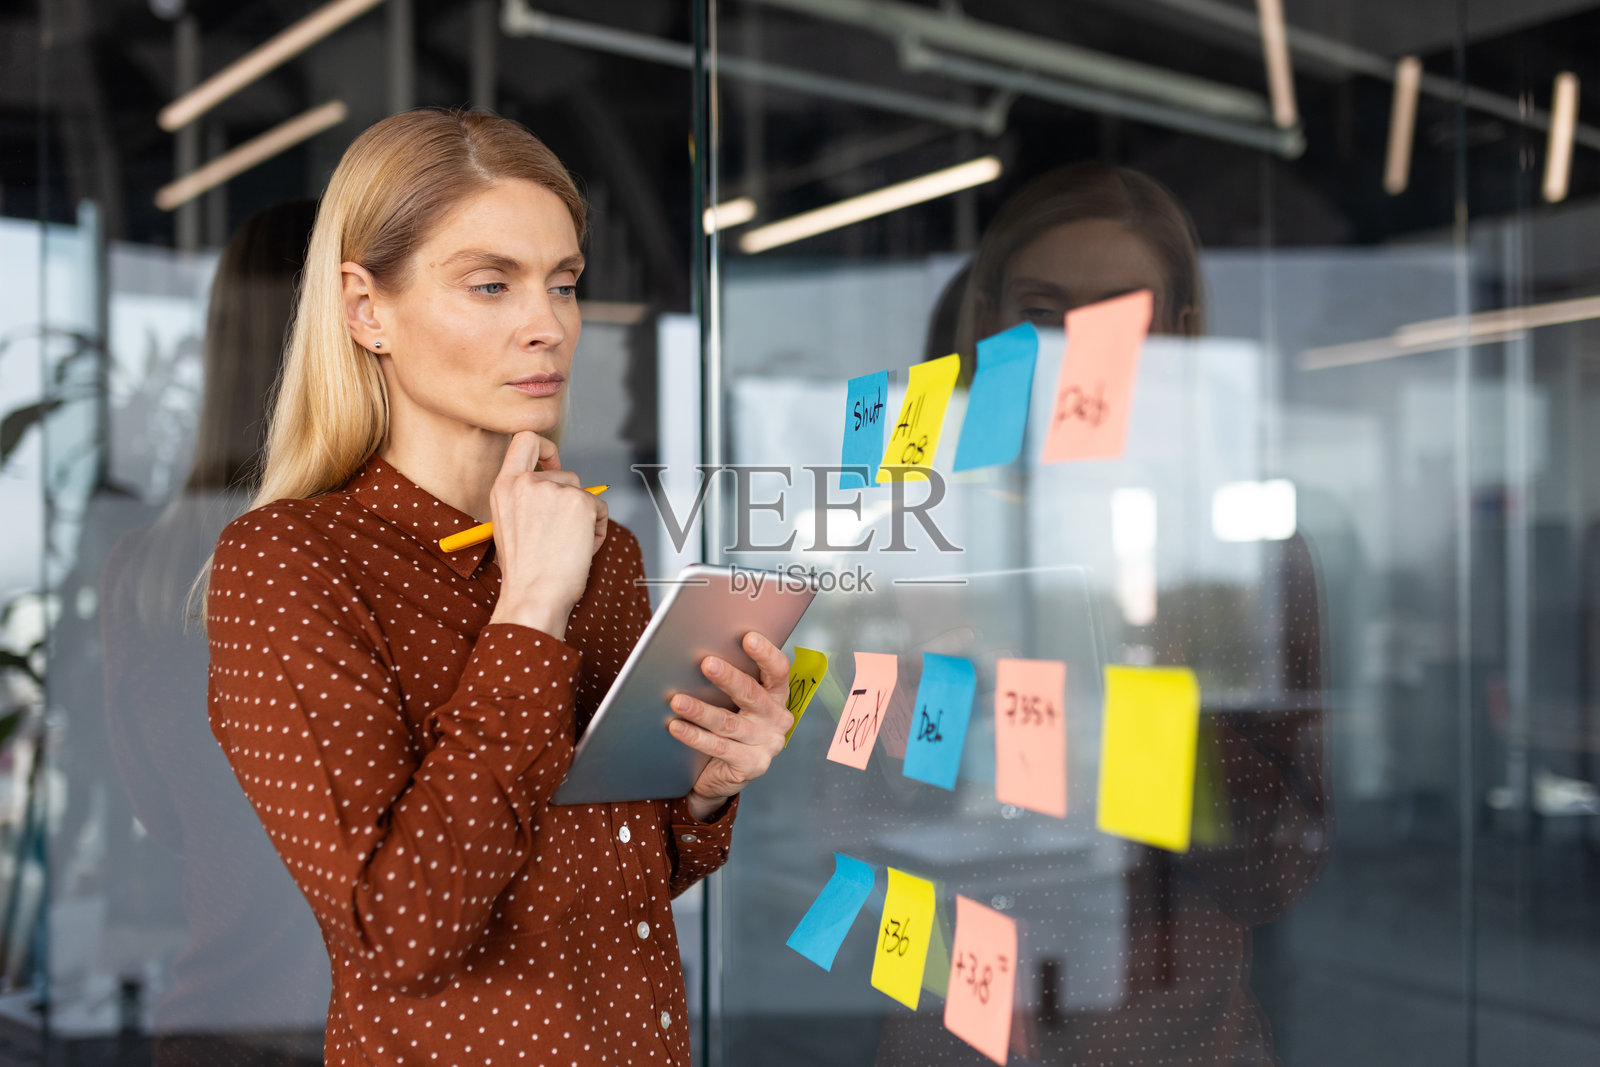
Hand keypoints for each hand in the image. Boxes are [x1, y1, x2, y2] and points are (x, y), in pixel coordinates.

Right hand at [486, 431, 608, 638]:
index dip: (545, 447)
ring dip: (586, 517)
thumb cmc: (525, 572)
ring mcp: (553, 490)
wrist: (534, 596)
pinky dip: (599, 528)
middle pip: (565, 474)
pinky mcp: (579, 502)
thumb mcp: (510, 524)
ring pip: (584, 493)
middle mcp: (527, 483)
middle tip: (565, 532)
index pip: (524, 440)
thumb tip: (557, 488)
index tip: (553, 464)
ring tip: (572, 545)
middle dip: (572, 501)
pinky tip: (584, 549)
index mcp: (504, 487)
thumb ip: (527, 499)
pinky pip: (601, 508)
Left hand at [668, 632, 792, 820]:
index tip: (748, 638)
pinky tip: (676, 727)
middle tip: (707, 664)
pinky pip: (719, 747)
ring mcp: (767, 744)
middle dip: (728, 678)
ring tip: (677, 700)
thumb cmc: (727, 728)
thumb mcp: (734, 702)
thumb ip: (729, 682)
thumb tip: (701, 654)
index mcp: (777, 697)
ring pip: (729, 722)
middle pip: (752, 694)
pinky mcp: (752, 765)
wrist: (720, 774)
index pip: (778, 672)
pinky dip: (695, 736)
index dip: (765, 654)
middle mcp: (777, 719)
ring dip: (701, 710)